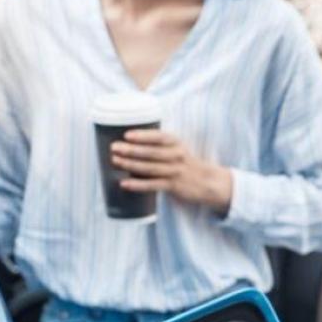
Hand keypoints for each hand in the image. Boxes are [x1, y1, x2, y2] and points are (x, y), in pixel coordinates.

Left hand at [112, 130, 233, 212]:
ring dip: (131, 164)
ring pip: (150, 168)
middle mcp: (177, 156)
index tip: (127, 135)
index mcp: (177, 143)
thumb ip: (159, 144)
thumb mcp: (178, 148)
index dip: (143, 135)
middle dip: (131, 150)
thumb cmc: (186, 163)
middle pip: (151, 152)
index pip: (159, 137)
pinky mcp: (174, 186)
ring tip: (115, 161)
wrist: (207, 181)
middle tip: (114, 147)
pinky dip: (138, 185)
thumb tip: (130, 142)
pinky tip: (124, 183)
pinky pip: (153, 185)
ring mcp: (175, 171)